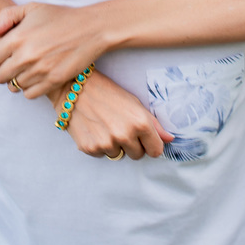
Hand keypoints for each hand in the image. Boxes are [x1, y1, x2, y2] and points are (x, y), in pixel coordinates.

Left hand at [0, 2, 110, 97]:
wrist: (90, 29)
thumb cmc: (60, 17)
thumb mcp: (32, 8)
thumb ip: (6, 17)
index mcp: (16, 38)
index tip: (0, 57)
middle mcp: (25, 57)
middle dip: (3, 71)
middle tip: (13, 64)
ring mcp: (39, 71)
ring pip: (14, 87)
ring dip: (17, 80)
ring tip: (27, 69)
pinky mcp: (53, 81)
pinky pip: (30, 95)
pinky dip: (30, 88)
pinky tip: (37, 77)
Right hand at [48, 72, 173, 159]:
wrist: (75, 88)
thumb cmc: (107, 92)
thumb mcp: (134, 103)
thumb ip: (154, 124)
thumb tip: (170, 139)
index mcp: (140, 123)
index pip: (156, 151)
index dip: (150, 144)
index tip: (144, 138)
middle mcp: (125, 135)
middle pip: (138, 155)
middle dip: (132, 145)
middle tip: (120, 127)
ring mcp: (106, 143)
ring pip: (118, 156)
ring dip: (114, 145)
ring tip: (105, 126)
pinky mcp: (90, 148)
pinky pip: (102, 155)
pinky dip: (99, 145)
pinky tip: (94, 129)